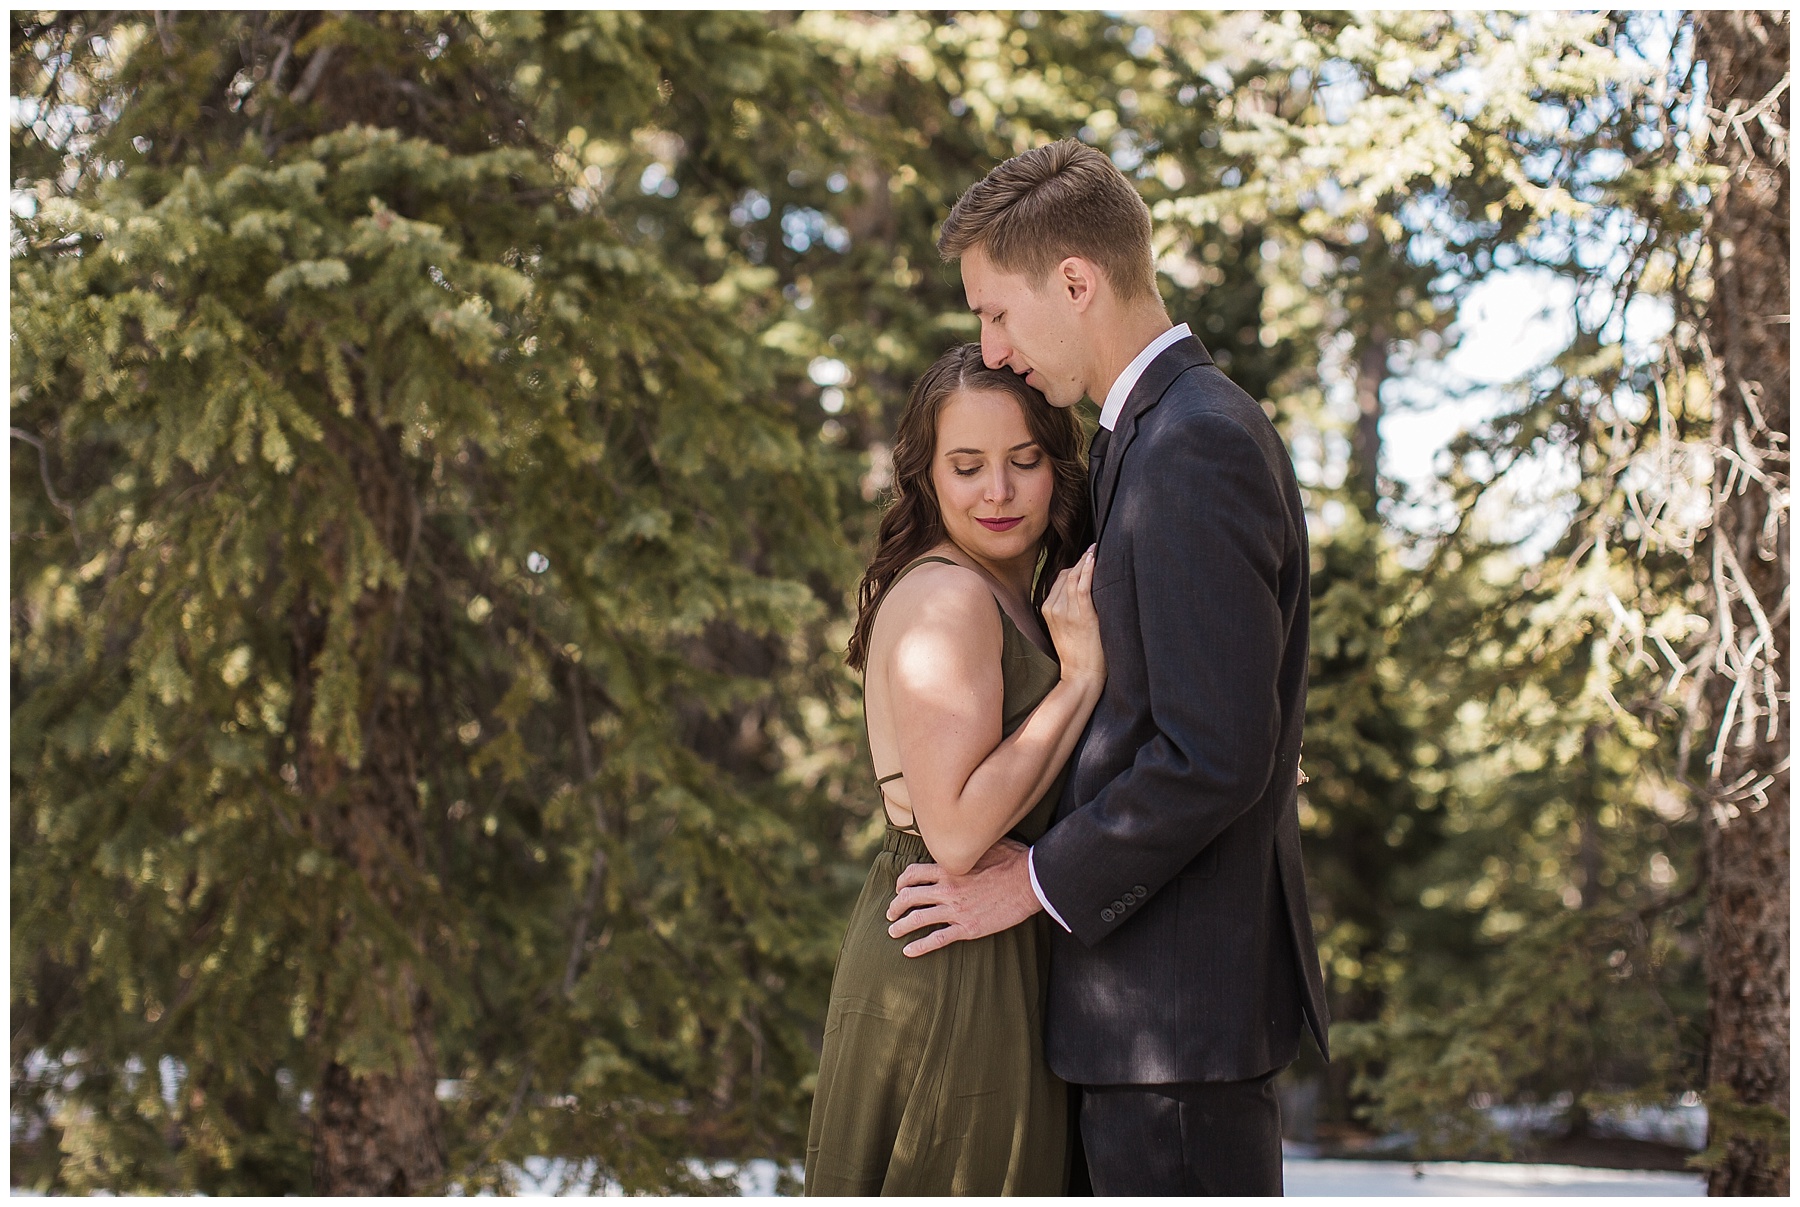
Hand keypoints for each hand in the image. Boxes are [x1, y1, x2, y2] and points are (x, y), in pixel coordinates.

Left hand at [884, 838, 1041, 956]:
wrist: (1031, 882)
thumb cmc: (1013, 860)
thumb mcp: (986, 844)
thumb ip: (968, 847)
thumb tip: (963, 840)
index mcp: (949, 868)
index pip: (913, 874)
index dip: (902, 882)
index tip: (899, 888)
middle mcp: (947, 889)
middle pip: (909, 897)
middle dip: (895, 906)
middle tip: (891, 913)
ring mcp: (956, 910)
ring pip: (917, 919)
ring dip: (900, 926)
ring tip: (892, 932)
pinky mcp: (967, 928)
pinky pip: (937, 939)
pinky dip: (919, 946)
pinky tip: (908, 951)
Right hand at [1041, 545, 1103, 688]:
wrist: (1080, 674)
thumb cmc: (1077, 653)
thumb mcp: (1063, 628)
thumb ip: (1066, 609)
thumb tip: (1079, 590)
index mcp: (1047, 608)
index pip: (1059, 579)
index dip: (1074, 566)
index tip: (1086, 556)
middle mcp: (1053, 607)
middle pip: (1065, 574)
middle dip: (1080, 560)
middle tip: (1094, 549)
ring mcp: (1066, 611)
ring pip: (1073, 577)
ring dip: (1086, 561)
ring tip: (1096, 550)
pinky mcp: (1081, 616)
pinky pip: (1082, 586)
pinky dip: (1088, 570)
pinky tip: (1095, 560)